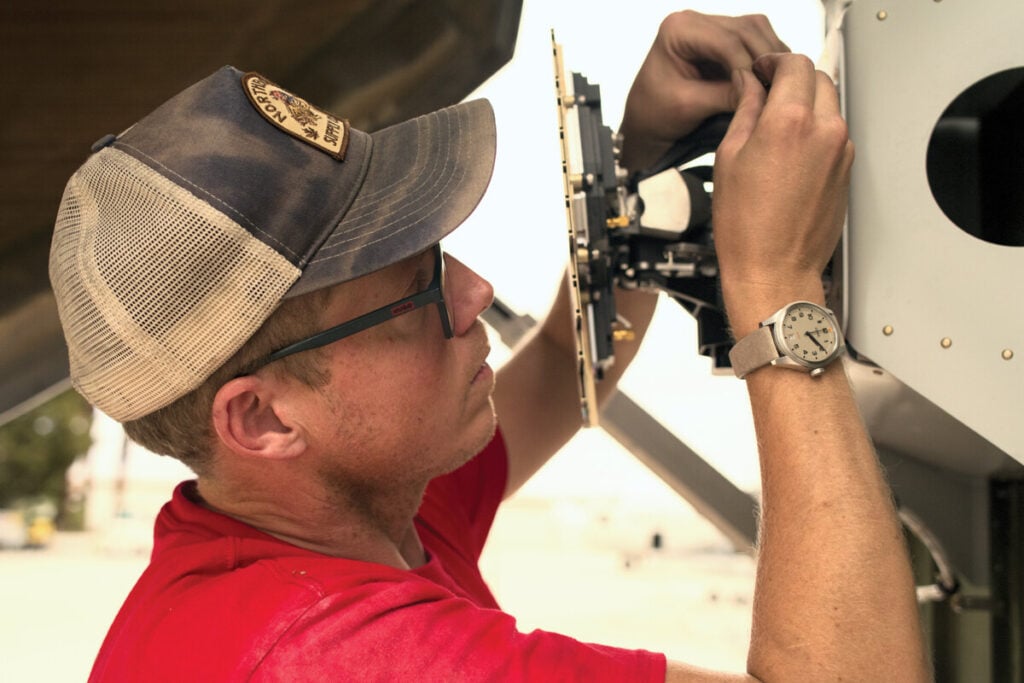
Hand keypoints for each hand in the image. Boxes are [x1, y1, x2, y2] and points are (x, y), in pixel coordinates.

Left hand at [620, 11, 788, 169]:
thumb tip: (761, 92)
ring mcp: (711, 28)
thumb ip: (724, 95)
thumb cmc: (655, 114)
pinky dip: (767, 60)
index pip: (726, 41)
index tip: (763, 92)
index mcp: (677, 29)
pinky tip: (772, 81)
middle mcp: (695, 21)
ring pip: (757, 32)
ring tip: (778, 86)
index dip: (750, 66)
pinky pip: (756, 41)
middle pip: (746, 30)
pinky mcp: (723, 41)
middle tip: (779, 89)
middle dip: (765, 60)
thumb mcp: (688, 106)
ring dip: (770, 58)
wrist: (647, 123)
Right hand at [712, 54, 853, 335]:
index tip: (760, 72)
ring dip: (806, 104)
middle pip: (817, 78)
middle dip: (792, 80)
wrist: (774, 270)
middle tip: (767, 93)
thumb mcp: (730, 158)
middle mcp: (824, 131)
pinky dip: (816, 130)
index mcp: (790, 122)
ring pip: (829, 105)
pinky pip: (834, 133)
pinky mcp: (847, 170)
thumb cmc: (747, 228)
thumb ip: (745, 112)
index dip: (772, 63)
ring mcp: (841, 150)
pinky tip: (790, 153)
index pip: (792, 65)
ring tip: (776, 126)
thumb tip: (750, 88)